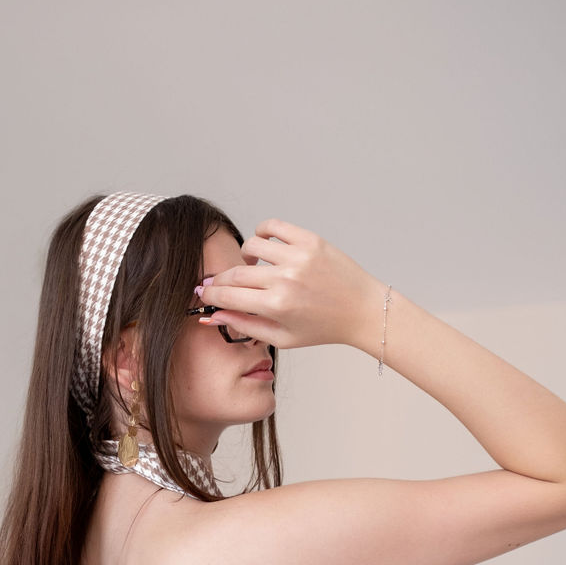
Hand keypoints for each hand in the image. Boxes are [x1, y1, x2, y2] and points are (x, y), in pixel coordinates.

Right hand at [197, 218, 381, 350]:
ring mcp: (298, 257)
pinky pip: (273, 226)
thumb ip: (246, 326)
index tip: (204, 293)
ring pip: (251, 245)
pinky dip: (262, 233)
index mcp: (277, 306)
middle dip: (221, 279)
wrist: (361, 310)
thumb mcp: (283, 338)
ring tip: (252, 267)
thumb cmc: (324, 328)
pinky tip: (266, 248)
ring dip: (245, 257)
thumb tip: (216, 315)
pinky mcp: (310, 240)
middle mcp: (285, 279)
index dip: (211, 294)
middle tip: (220, 283)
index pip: (229, 295)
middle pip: (235, 272)